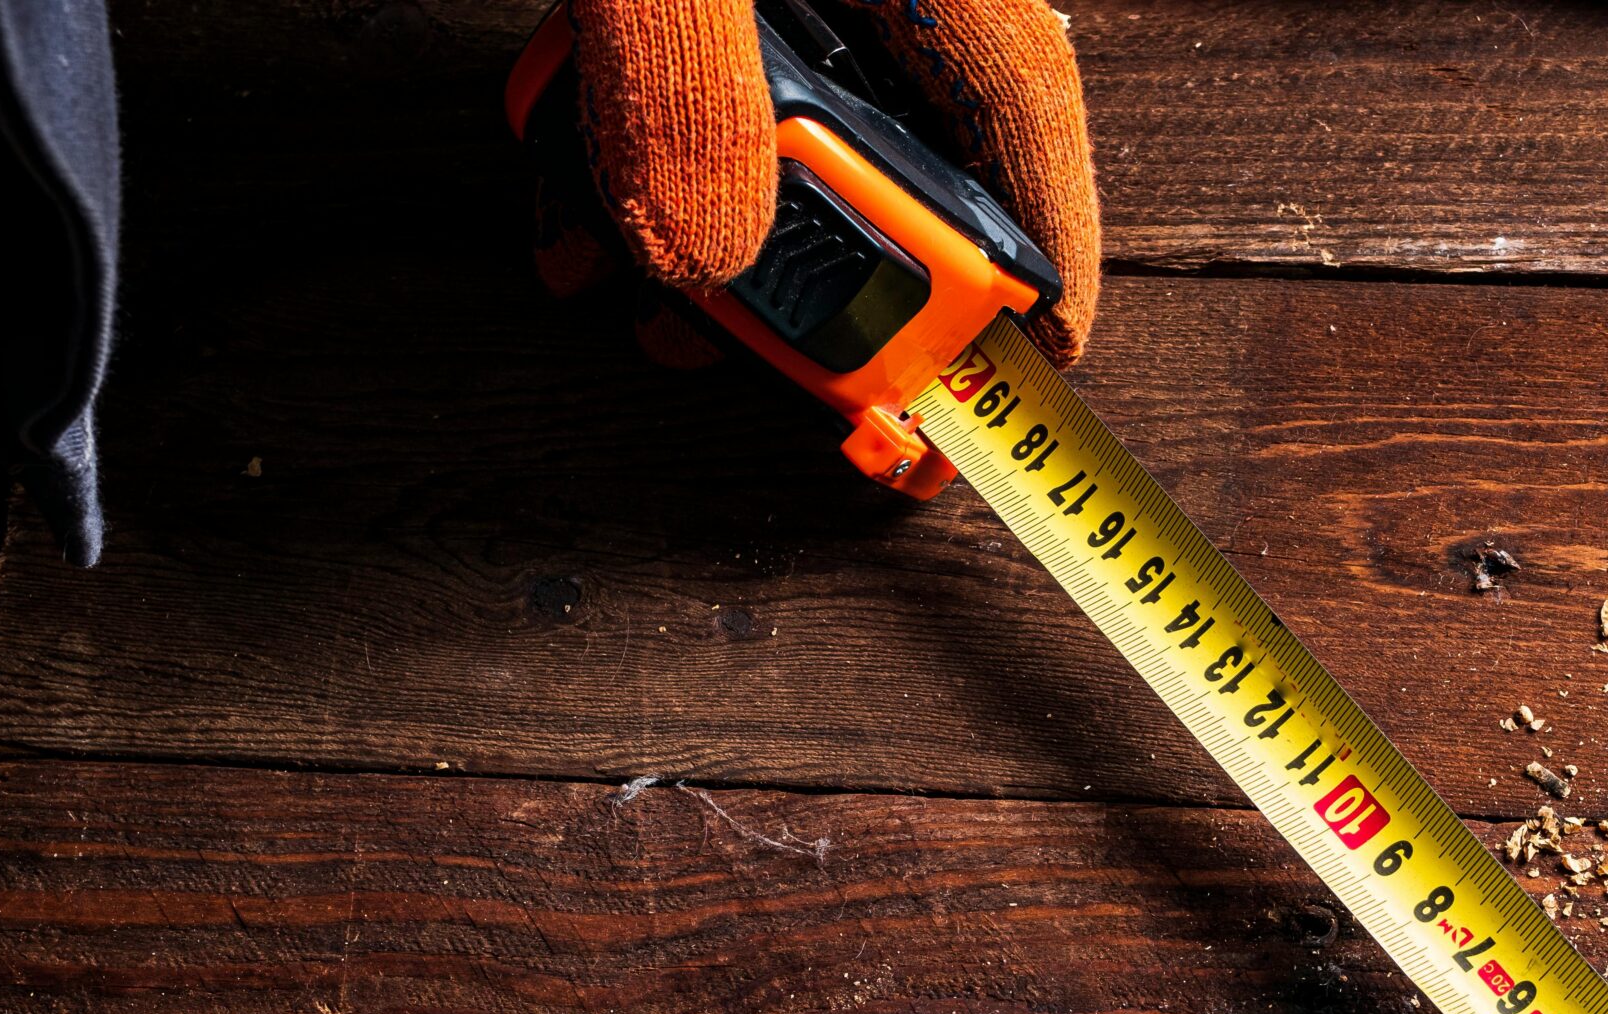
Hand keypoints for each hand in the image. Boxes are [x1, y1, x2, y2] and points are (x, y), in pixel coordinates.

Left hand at [561, 0, 1100, 363]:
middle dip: (809, 264)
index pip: (1018, 94)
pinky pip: (682, 65)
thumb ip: (680, 78)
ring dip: (689, 215)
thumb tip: (711, 252)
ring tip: (608, 283)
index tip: (1043, 355)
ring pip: (771, 110)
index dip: (1043, 242)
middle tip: (747, 351)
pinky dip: (624, 137)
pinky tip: (563, 183)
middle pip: (890, 128)